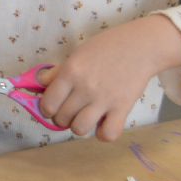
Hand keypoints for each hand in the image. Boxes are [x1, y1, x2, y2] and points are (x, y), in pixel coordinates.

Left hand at [34, 16, 180, 140]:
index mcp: (71, 71)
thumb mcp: (78, 54)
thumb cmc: (107, 47)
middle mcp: (85, 87)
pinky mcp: (123, 108)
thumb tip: (38, 85)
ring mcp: (104, 99)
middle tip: (73, 109)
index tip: (55, 106)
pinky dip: (104, 133)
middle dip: (63, 117)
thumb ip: (58, 72)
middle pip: (61, 118)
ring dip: (80, 126)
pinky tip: (104, 122)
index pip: (47, 104)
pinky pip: (107, 134)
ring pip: (79, 129)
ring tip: (86, 116)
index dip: (48, 109)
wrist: (141, 45)